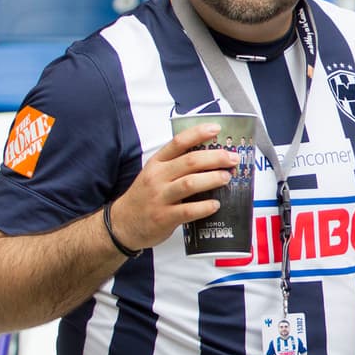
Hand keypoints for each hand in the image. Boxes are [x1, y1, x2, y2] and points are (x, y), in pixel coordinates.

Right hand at [108, 123, 239, 250]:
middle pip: (190, 161)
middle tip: (232, 159)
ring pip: (190, 183)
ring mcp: (160, 197)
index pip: (178, 142)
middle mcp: (157, 177)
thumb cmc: (144, 197)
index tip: (216, 129)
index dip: (198, 133)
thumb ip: (177, 165)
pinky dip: (205, 207)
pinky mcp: (164, 217)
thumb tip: (211, 157)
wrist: (122, 224)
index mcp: (157, 163)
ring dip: (213, 179)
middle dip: (215, 158)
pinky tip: (216, 204)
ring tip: (226, 178)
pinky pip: (188, 210)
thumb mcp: (155, 174)